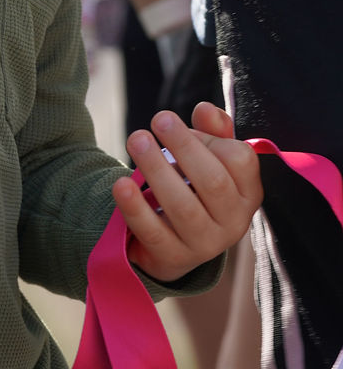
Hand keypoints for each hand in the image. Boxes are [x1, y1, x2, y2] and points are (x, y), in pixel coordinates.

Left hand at [115, 101, 262, 282]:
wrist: (176, 243)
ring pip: (183, 207)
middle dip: (184, 146)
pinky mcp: (174, 258)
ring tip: (137, 139)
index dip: (210, 138)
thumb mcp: (211, 159)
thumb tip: (204, 109)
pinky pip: (154, 233)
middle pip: (213, 181)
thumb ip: (213, 131)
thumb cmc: (196, 188)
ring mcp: (205, 245)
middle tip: (158, 119)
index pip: (241, 160)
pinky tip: (121, 184)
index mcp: (249, 193)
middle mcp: (234, 222)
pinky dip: (135, 208)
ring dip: (157, 169)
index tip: (180, 126)